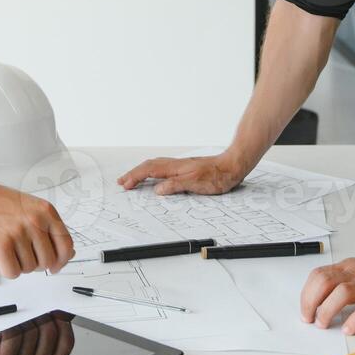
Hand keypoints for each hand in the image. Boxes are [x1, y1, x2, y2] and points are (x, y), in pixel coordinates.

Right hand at [0, 178, 75, 278]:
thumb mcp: (29, 206)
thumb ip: (48, 227)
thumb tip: (66, 253)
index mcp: (45, 211)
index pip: (66, 244)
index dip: (62, 260)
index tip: (56, 265)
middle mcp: (35, 222)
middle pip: (49, 260)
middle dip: (37, 264)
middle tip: (24, 256)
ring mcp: (19, 234)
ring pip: (30, 268)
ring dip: (20, 264)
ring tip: (9, 248)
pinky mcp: (2, 247)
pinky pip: (13, 272)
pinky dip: (8, 270)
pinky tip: (2, 257)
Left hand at [0, 314, 75, 354]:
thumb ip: (43, 343)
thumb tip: (57, 315)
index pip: (67, 344)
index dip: (64, 323)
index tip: (58, 311)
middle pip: (50, 334)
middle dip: (43, 316)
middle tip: (37, 307)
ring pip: (31, 332)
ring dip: (25, 319)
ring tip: (19, 318)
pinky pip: (14, 334)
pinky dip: (12, 323)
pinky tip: (9, 322)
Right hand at [117, 151, 253, 195]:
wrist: (232, 166)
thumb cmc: (217, 176)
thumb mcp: (196, 183)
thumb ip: (176, 185)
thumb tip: (157, 190)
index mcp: (175, 168)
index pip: (149, 170)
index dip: (136, 177)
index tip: (125, 184)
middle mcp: (176, 164)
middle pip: (149, 166)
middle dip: (134, 173)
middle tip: (122, 181)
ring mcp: (180, 165)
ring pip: (155, 165)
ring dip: (142, 171)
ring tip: (132, 178)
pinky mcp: (186, 168)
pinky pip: (162, 167)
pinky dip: (152, 171)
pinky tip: (155, 176)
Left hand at [299, 255, 354, 334]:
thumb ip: (339, 283)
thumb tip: (317, 300)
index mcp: (348, 268)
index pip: (318, 276)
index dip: (307, 295)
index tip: (305, 310)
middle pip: (325, 282)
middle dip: (311, 302)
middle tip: (310, 319)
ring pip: (342, 292)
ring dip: (327, 310)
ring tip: (324, 324)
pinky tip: (349, 329)